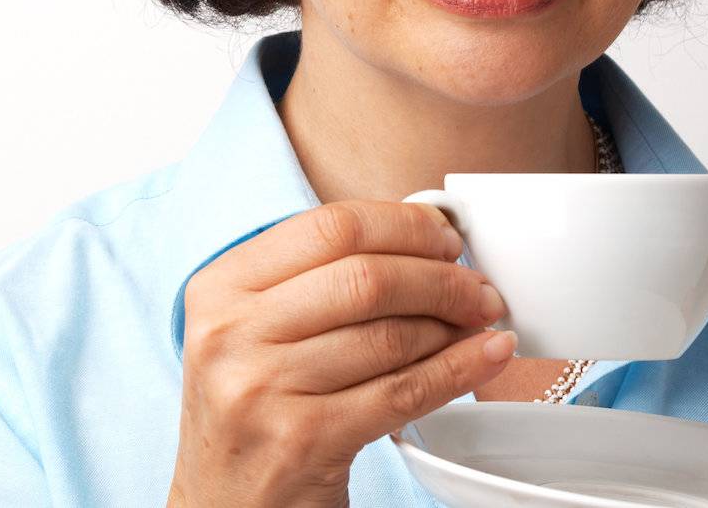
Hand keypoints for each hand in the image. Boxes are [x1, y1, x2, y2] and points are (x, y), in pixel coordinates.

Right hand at [166, 199, 513, 507]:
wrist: (226, 505)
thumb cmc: (253, 409)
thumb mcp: (251, 329)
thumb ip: (314, 279)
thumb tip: (421, 241)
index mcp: (219, 286)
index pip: (330, 227)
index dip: (403, 226)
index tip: (443, 237)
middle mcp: (232, 332)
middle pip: (365, 277)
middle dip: (441, 277)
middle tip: (476, 288)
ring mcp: (263, 388)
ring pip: (390, 335)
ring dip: (454, 324)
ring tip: (482, 322)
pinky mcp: (304, 440)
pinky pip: (403, 392)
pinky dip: (459, 370)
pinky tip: (488, 356)